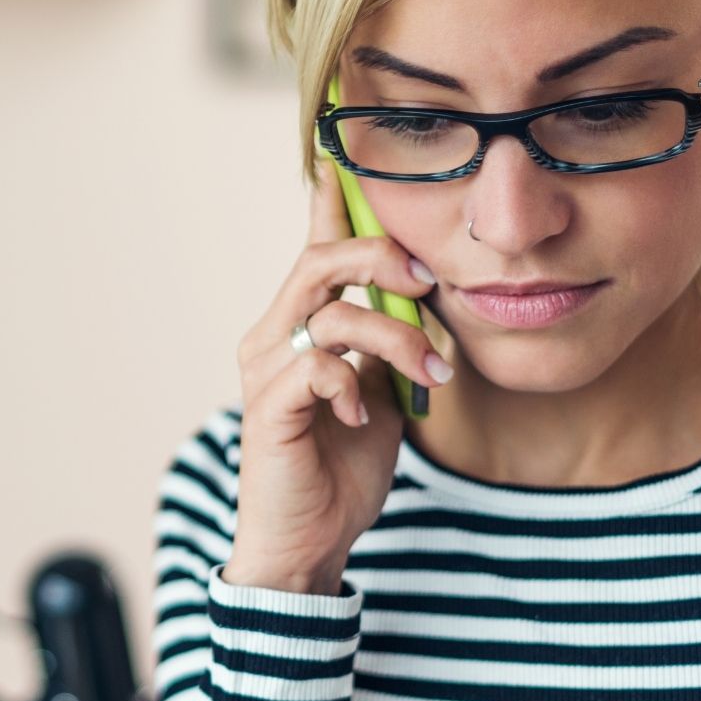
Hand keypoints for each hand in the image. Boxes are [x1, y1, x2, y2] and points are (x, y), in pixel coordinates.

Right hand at [223, 157, 454, 595]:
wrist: (306, 544)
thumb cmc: (341, 471)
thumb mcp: (381, 395)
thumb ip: (390, 347)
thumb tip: (427, 305)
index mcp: (298, 327)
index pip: (315, 249)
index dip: (333, 202)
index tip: (346, 155)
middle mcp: (272, 337)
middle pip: (321, 261)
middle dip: (383, 258)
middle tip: (429, 282)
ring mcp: (266, 371)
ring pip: (333, 313)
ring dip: (398, 339)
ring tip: (433, 376)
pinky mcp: (269, 409)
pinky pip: (318, 367)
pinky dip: (354, 383)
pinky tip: (365, 413)